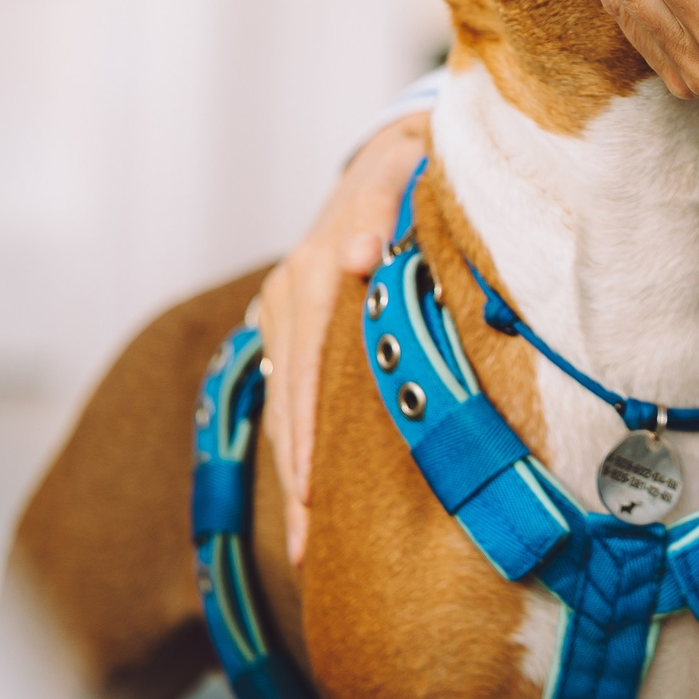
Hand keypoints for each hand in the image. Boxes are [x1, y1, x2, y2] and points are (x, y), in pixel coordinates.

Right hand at [258, 111, 428, 563]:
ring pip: (284, 402)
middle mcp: (291, 288)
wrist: (395, 147)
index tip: (320, 499)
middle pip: (291, 400)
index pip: (309, 371)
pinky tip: (308, 493)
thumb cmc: (414, 166)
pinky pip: (288, 390)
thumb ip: (381, 208)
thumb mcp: (404, 169)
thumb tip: (359, 256)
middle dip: (300, 479)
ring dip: (294, 473)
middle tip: (311, 551)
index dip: (311, 439)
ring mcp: (284, 305)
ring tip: (306, 545)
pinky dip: (296, 441)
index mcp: (316, 266)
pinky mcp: (289, 318)